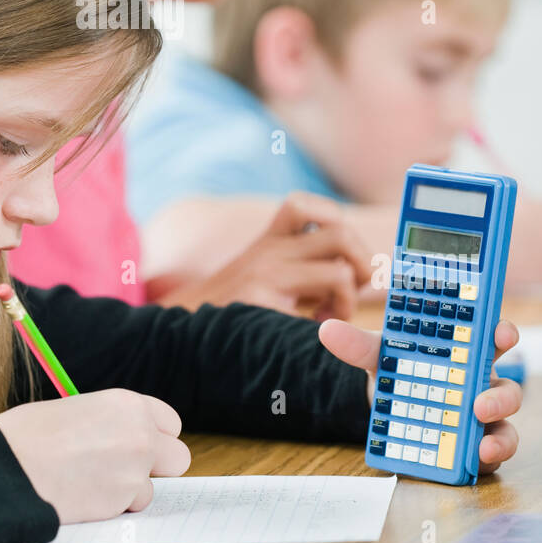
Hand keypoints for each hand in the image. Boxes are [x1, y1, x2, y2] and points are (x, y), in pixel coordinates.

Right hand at [0, 388, 189, 522]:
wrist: (9, 467)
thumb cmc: (30, 435)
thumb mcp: (78, 410)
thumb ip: (110, 423)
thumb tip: (119, 437)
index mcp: (129, 404)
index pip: (170, 423)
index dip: (154, 435)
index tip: (138, 443)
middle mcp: (141, 435)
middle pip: (179, 458)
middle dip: (158, 467)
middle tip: (128, 470)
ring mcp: (135, 472)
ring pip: (151, 490)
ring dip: (128, 492)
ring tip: (90, 484)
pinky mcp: (121, 504)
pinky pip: (128, 511)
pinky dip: (111, 509)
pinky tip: (83, 497)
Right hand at [155, 193, 371, 320]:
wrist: (177, 333)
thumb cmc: (228, 309)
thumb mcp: (260, 276)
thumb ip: (300, 269)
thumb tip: (357, 275)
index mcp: (269, 241)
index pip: (308, 207)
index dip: (340, 227)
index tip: (346, 260)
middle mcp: (268, 251)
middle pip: (341, 232)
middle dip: (364, 263)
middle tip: (354, 290)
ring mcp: (265, 276)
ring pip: (339, 272)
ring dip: (349, 299)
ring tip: (331, 314)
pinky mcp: (260, 304)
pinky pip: (319, 314)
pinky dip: (327, 328)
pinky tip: (308, 335)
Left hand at [317, 317, 521, 474]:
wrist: (387, 412)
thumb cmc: (398, 374)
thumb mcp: (380, 357)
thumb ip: (359, 345)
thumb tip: (327, 330)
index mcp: (466, 355)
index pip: (494, 339)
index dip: (503, 333)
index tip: (501, 334)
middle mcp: (482, 386)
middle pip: (507, 388)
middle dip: (501, 397)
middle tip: (480, 405)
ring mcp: (482, 420)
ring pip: (505, 427)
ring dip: (500, 438)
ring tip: (483, 447)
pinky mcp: (474, 449)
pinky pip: (489, 457)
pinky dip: (485, 461)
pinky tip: (473, 463)